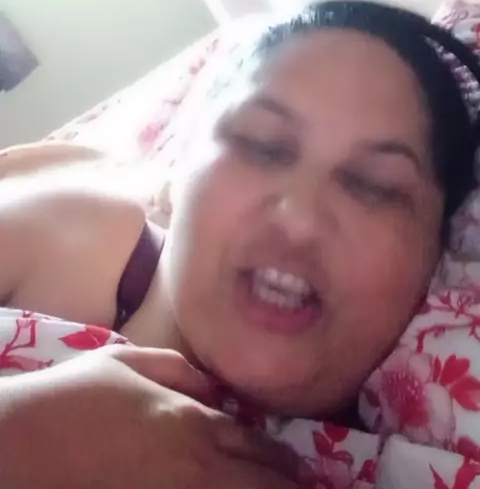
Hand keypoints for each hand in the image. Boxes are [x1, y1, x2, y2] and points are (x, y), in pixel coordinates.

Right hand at [0, 345, 299, 487]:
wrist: (26, 443)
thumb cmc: (74, 396)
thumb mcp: (128, 361)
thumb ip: (180, 371)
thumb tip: (216, 387)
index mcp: (190, 419)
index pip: (256, 445)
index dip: (284, 462)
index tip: (302, 469)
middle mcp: (194, 463)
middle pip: (260, 482)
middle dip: (288, 486)